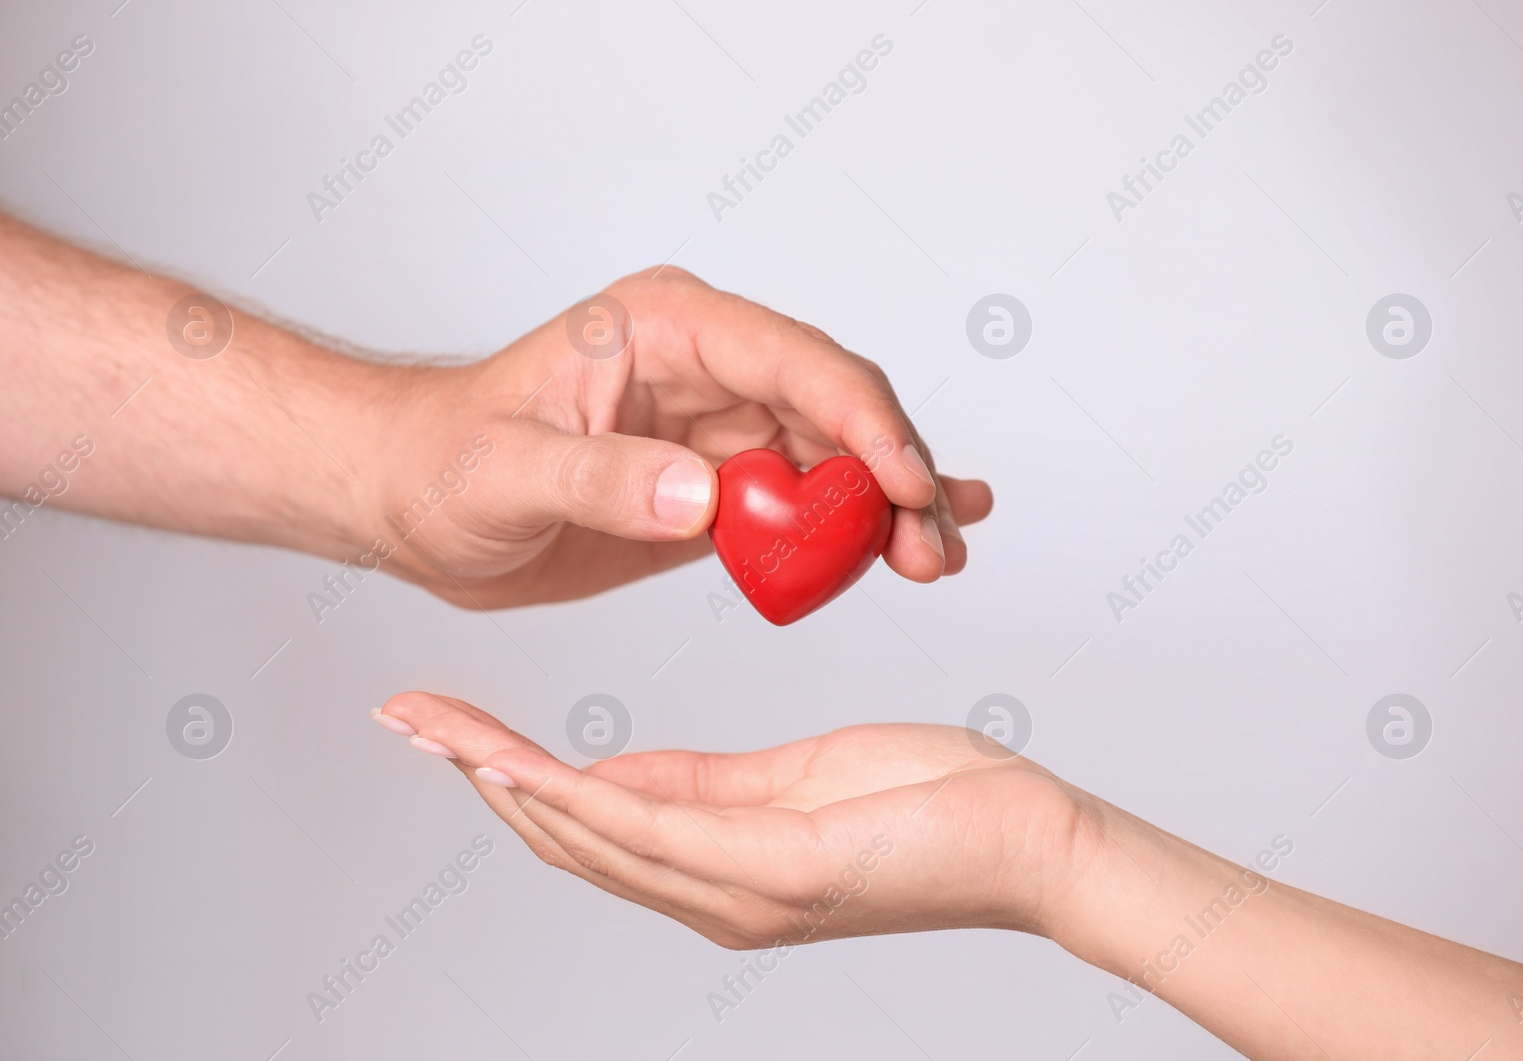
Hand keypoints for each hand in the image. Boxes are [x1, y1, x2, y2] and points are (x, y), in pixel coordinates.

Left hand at [360, 268, 992, 606]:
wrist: (405, 501)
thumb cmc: (437, 461)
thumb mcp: (503, 470)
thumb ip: (601, 479)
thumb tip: (705, 498)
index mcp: (665, 327)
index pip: (794, 360)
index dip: (865, 421)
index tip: (907, 487)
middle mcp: (706, 365)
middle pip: (836, 407)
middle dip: (896, 473)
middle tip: (934, 547)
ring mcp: (718, 424)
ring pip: (834, 456)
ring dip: (890, 507)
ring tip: (937, 560)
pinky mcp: (715, 485)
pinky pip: (802, 499)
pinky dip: (857, 522)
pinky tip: (911, 536)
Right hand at [374, 692, 1080, 947]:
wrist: (1027, 840)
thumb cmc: (927, 803)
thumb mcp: (793, 781)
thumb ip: (703, 785)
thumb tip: (620, 774)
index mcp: (715, 867)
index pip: (588, 822)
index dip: (506, 775)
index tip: (444, 725)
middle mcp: (712, 895)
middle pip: (566, 834)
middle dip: (478, 773)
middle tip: (404, 718)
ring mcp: (740, 890)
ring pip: (592, 835)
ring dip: (504, 781)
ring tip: (434, 732)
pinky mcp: (777, 866)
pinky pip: (655, 830)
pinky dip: (578, 799)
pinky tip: (522, 765)